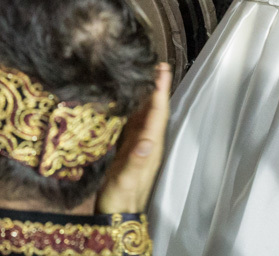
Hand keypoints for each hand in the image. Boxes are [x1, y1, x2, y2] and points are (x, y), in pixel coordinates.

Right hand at [96, 63, 171, 212]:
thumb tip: (146, 141)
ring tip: (144, 75)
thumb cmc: (121, 198)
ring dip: (146, 95)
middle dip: (156, 87)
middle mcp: (147, 143)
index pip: (157, 113)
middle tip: (155, 64)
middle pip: (154, 110)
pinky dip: (133, 108)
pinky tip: (127, 101)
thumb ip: (136, 161)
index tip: (161, 70)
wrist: (117, 214)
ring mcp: (138, 146)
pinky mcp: (128, 149)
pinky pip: (133, 123)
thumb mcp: (127, 179)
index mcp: (150, 146)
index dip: (159, 91)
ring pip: (145, 114)